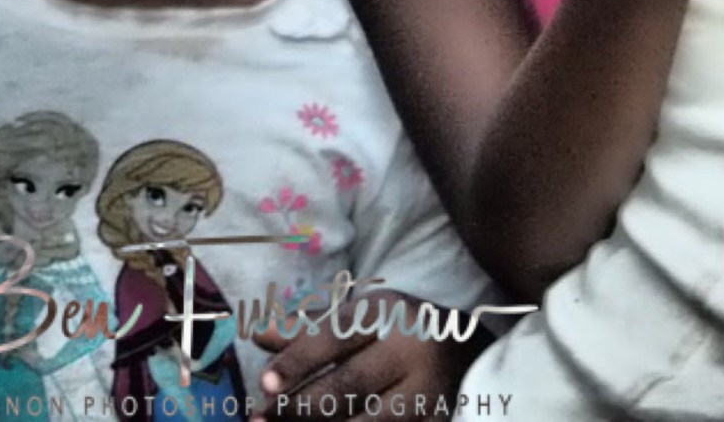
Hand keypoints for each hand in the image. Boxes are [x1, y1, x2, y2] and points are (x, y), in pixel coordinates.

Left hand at [254, 289, 482, 419]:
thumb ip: (310, 329)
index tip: (264, 382)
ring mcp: (425, 393)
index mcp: (389, 313)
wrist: (467, 357)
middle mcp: (411, 350)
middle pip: (349, 384)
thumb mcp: (361, 319)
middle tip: (258, 420)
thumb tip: (256, 332)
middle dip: (299, 407)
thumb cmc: (398, 333)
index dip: (299, 359)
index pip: (337, 336)